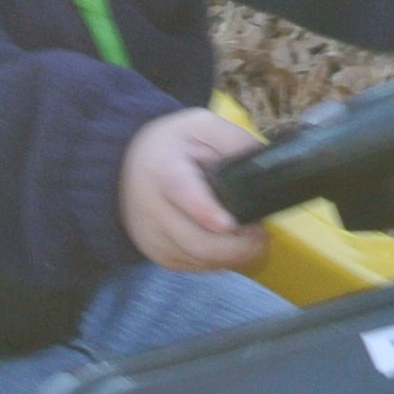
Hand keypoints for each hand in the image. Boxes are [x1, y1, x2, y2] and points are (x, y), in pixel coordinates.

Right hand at [120, 108, 271, 271]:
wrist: (128, 169)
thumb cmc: (172, 147)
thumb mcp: (200, 126)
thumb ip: (233, 140)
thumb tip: (265, 161)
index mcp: (164, 169)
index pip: (182, 192)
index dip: (204, 211)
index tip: (227, 224)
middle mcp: (152, 209)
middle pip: (197, 240)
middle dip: (237, 245)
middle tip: (261, 234)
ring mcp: (153, 237)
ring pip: (201, 259)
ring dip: (233, 255)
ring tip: (250, 237)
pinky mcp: (160, 256)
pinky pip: (197, 267)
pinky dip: (219, 260)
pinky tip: (229, 244)